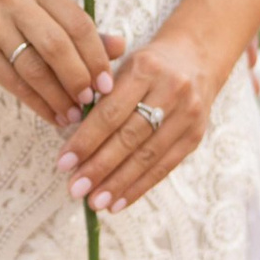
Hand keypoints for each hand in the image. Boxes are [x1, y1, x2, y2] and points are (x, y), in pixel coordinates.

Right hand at [0, 0, 122, 129]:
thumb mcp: (36, 12)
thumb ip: (76, 28)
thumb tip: (120, 47)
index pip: (77, 20)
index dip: (97, 54)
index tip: (108, 82)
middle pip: (59, 44)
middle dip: (81, 77)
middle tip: (94, 101)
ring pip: (36, 68)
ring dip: (60, 96)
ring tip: (74, 115)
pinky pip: (16, 83)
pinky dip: (39, 104)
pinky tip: (52, 116)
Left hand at [56, 14, 233, 214]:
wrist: (195, 58)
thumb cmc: (147, 65)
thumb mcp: (123, 65)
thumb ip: (100, 96)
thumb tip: (73, 143)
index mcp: (145, 68)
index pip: (111, 112)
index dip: (86, 140)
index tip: (63, 163)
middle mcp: (171, 90)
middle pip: (130, 137)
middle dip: (99, 167)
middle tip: (75, 189)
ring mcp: (188, 115)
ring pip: (148, 156)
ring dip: (118, 183)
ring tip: (94, 201)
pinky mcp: (196, 136)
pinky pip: (165, 167)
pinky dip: (139, 187)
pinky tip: (118, 202)